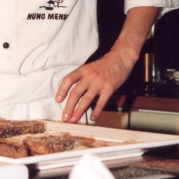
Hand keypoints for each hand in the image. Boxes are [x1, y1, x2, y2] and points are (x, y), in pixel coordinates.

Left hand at [56, 6, 159, 122]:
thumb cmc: (104, 64)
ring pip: (86, 99)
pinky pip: (101, 102)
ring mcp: (100, 82)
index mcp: (83, 69)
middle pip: (76, 93)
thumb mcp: (89, 67)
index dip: (62, 90)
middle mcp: (90, 76)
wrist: (120, 58)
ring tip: (74, 120)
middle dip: (69, 107)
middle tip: (65, 117)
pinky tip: (92, 117)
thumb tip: (70, 92)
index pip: (69, 79)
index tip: (58, 100)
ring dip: (79, 111)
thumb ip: (81, 78)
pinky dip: (96, 111)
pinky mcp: (109, 88)